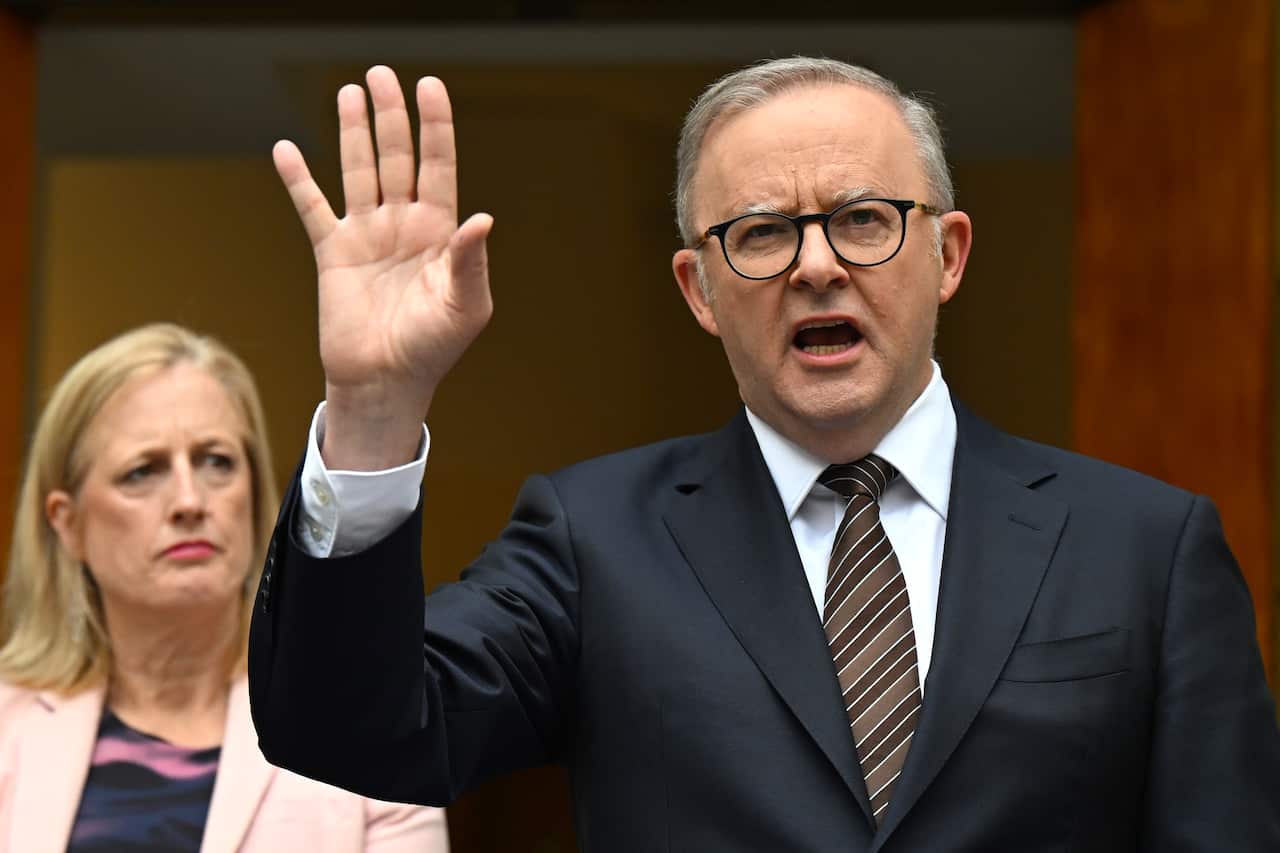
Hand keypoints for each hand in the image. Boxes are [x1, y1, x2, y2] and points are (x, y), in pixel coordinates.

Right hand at [273, 66, 492, 468]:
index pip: (438, 167)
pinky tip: (286, 149)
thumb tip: (482, 219)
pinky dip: (299, 180)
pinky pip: (313, 209)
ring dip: (353, 133)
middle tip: (382, 75)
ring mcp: (367, 236)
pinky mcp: (333, 254)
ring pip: (358, 171)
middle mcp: (403, 226)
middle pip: (397, 158)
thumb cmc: (433, 349)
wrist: (386, 383)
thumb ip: (471, 261)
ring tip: (350, 91)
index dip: (435, 127)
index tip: (430, 87)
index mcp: (440, 233)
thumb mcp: (466, 307)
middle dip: (391, 117)